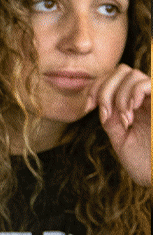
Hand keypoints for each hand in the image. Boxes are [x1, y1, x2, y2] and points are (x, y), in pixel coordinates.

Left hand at [89, 64, 149, 184]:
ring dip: (119, 96)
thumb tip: (101, 103)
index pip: (114, 79)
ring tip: (124, 119)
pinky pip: (147, 84)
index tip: (89, 106)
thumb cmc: (145, 163)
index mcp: (135, 106)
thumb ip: (112, 121)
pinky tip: (130, 113)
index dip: (97, 87)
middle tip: (106, 114)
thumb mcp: (121, 140)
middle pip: (121, 70)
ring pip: (132, 74)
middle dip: (105, 88)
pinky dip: (132, 94)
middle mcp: (146, 99)